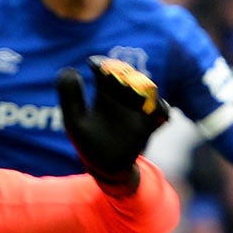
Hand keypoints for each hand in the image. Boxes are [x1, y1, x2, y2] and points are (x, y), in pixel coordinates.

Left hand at [57, 56, 170, 191]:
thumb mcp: (74, 120)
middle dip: (125, 73)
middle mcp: (125, 98)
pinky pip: (162, 113)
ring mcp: (139, 110)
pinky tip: (156, 111)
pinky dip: (162, 110)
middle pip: (130, 75)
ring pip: (148, 90)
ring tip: (137, 91)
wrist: (106, 169)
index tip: (93, 66)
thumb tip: (71, 69)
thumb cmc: (89, 143)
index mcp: (106, 94)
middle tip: (116, 75)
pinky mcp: (150, 125)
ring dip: (144, 87)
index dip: (101, 64)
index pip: (106, 70)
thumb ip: (70, 96)